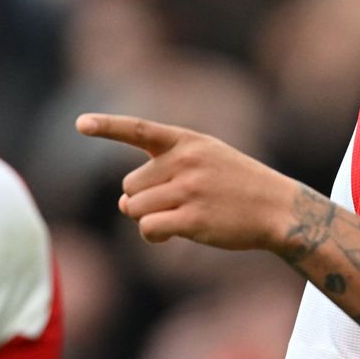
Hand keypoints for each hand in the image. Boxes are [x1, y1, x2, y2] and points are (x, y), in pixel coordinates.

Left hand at [76, 113, 295, 249]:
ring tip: (176, 219)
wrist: (278, 208)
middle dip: (143, 200)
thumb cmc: (238, 184)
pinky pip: (148, 228)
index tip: (81, 123)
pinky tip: (174, 234)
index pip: (139, 129)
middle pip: (129, 186)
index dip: (107, 127)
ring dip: (146, 219)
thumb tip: (123, 205)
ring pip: (133, 209)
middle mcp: (186, 162)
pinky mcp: (193, 219)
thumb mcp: (208, 158)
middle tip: (174, 204)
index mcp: (187, 141)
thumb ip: (163, 172)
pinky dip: (154, 235)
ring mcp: (190, 190)